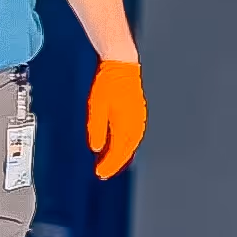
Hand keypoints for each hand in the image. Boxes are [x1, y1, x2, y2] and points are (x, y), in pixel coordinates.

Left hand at [85, 58, 147, 178]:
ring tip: (111, 163)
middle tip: (104, 172)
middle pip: (127, 150)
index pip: (118, 151)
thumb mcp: (96, 106)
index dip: (109, 165)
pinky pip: (135, 135)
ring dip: (122, 155)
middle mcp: (135, 122)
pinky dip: (127, 145)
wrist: (122, 64)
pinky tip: (121, 146)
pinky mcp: (139, 113)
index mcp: (125, 122)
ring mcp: (139, 117)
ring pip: (132, 144)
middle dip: (115, 163)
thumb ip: (97, 128)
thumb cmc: (108, 82)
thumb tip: (97, 148)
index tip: (100, 173)